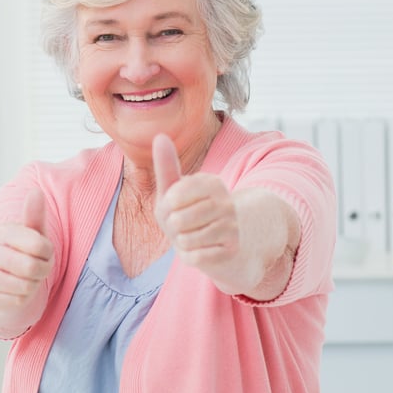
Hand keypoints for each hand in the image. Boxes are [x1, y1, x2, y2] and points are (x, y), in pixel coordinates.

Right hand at [0, 189, 53, 333]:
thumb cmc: (11, 248)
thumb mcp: (25, 231)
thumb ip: (33, 214)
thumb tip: (36, 192)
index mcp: (0, 232)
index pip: (39, 245)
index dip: (47, 251)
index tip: (42, 250)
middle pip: (32, 268)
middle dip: (42, 270)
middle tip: (37, 267)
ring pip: (26, 287)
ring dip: (32, 284)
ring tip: (24, 277)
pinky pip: (19, 301)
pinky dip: (23, 297)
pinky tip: (14, 288)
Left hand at [152, 134, 256, 290]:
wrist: (217, 246)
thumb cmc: (187, 214)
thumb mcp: (173, 191)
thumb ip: (166, 166)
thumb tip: (160, 135)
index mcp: (211, 182)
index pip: (174, 195)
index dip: (167, 206)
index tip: (175, 207)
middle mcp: (226, 201)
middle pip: (178, 220)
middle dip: (173, 228)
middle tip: (184, 226)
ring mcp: (232, 225)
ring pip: (186, 239)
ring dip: (182, 242)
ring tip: (191, 237)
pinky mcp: (232, 249)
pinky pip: (196, 257)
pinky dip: (191, 257)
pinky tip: (200, 250)